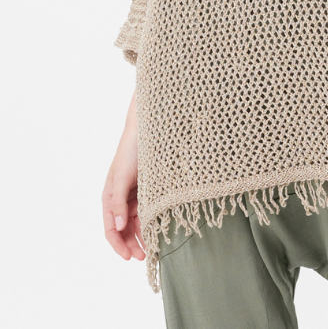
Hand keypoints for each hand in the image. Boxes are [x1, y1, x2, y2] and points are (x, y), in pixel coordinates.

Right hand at [103, 90, 144, 262]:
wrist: (147, 130)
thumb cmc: (130, 151)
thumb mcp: (122, 177)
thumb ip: (118, 203)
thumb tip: (116, 227)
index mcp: (109, 197)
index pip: (110, 228)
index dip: (118, 245)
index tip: (129, 257)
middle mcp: (120, 199)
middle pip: (123, 229)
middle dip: (131, 244)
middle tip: (143, 257)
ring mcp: (133, 195)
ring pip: (135, 223)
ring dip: (141, 236)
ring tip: (152, 250)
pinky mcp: (147, 190)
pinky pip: (146, 212)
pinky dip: (150, 223)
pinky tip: (157, 231)